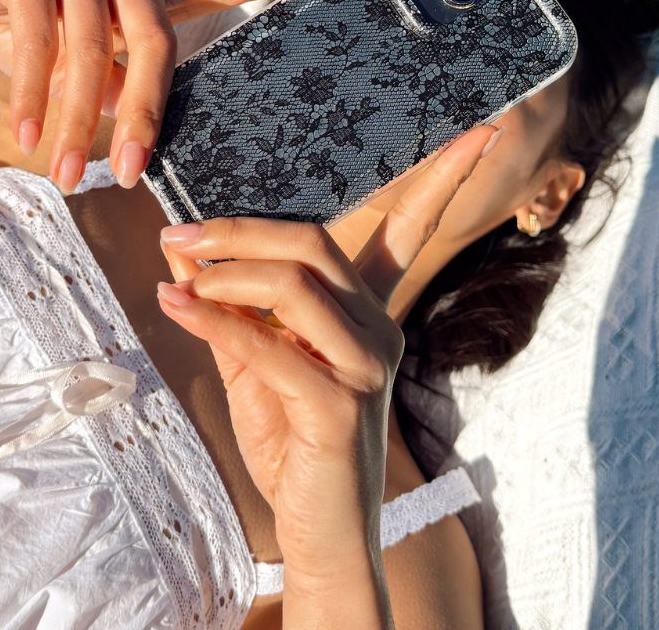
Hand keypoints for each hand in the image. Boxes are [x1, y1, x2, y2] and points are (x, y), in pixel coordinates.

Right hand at [0, 0, 360, 191]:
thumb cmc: (26, 39)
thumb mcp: (85, 74)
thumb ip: (122, 92)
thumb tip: (147, 146)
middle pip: (159, 42)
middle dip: (146, 114)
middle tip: (134, 175)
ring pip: (93, 47)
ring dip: (74, 117)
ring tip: (62, 171)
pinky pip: (38, 35)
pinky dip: (32, 89)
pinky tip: (23, 130)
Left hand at [157, 124, 500, 626]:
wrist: (316, 527)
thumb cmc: (290, 435)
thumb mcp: (258, 357)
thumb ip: (234, 303)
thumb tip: (184, 247)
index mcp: (368, 309)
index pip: (411, 228)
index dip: (445, 177)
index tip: (482, 131)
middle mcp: (378, 328)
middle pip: (314, 243)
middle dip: (242, 229)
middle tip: (180, 232)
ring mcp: (365, 366)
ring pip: (294, 285)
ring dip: (225, 276)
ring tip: (178, 281)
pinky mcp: (339, 406)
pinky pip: (270, 347)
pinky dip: (215, 323)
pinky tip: (175, 305)